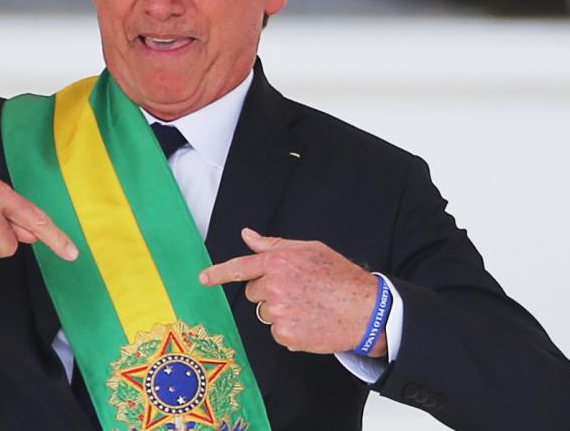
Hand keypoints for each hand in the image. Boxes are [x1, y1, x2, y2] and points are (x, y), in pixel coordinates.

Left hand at [199, 228, 386, 356]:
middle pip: (253, 293)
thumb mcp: (309, 250)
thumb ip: (274, 245)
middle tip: (298, 291)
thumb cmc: (341, 277)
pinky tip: (310, 321)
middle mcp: (274, 286)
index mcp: (278, 262)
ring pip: (266, 313)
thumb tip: (247, 235)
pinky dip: (290, 330)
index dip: (218, 273)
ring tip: (308, 306)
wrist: (366, 310)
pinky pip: (277, 332)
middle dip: (269, 292)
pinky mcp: (285, 334)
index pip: (240, 267)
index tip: (203, 278)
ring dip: (280, 312)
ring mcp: (278, 312)